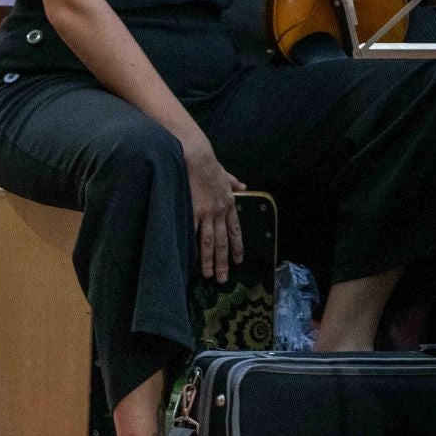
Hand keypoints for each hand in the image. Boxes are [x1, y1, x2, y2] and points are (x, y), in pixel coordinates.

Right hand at [184, 139, 244, 282]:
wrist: (196, 156)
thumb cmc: (208, 164)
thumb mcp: (225, 174)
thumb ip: (233, 182)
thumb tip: (244, 186)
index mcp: (229, 204)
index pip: (235, 230)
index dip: (237, 247)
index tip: (239, 261)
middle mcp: (220, 211)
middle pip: (223, 242)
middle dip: (224, 261)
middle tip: (224, 278)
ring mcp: (206, 213)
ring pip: (209, 242)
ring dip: (210, 260)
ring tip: (209, 275)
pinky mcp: (192, 212)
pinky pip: (193, 234)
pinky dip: (192, 248)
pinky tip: (191, 260)